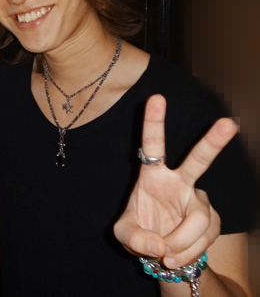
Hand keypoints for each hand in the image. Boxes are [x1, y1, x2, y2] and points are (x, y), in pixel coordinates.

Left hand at [113, 94, 237, 267]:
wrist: (162, 253)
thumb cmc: (140, 233)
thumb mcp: (124, 236)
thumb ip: (134, 238)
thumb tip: (159, 245)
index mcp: (152, 176)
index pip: (153, 145)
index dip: (154, 122)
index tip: (156, 97)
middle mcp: (179, 182)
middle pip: (199, 160)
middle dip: (213, 141)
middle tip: (229, 122)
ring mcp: (199, 200)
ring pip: (199, 219)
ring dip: (181, 242)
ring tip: (165, 255)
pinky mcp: (213, 219)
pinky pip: (204, 238)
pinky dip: (187, 252)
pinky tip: (176, 256)